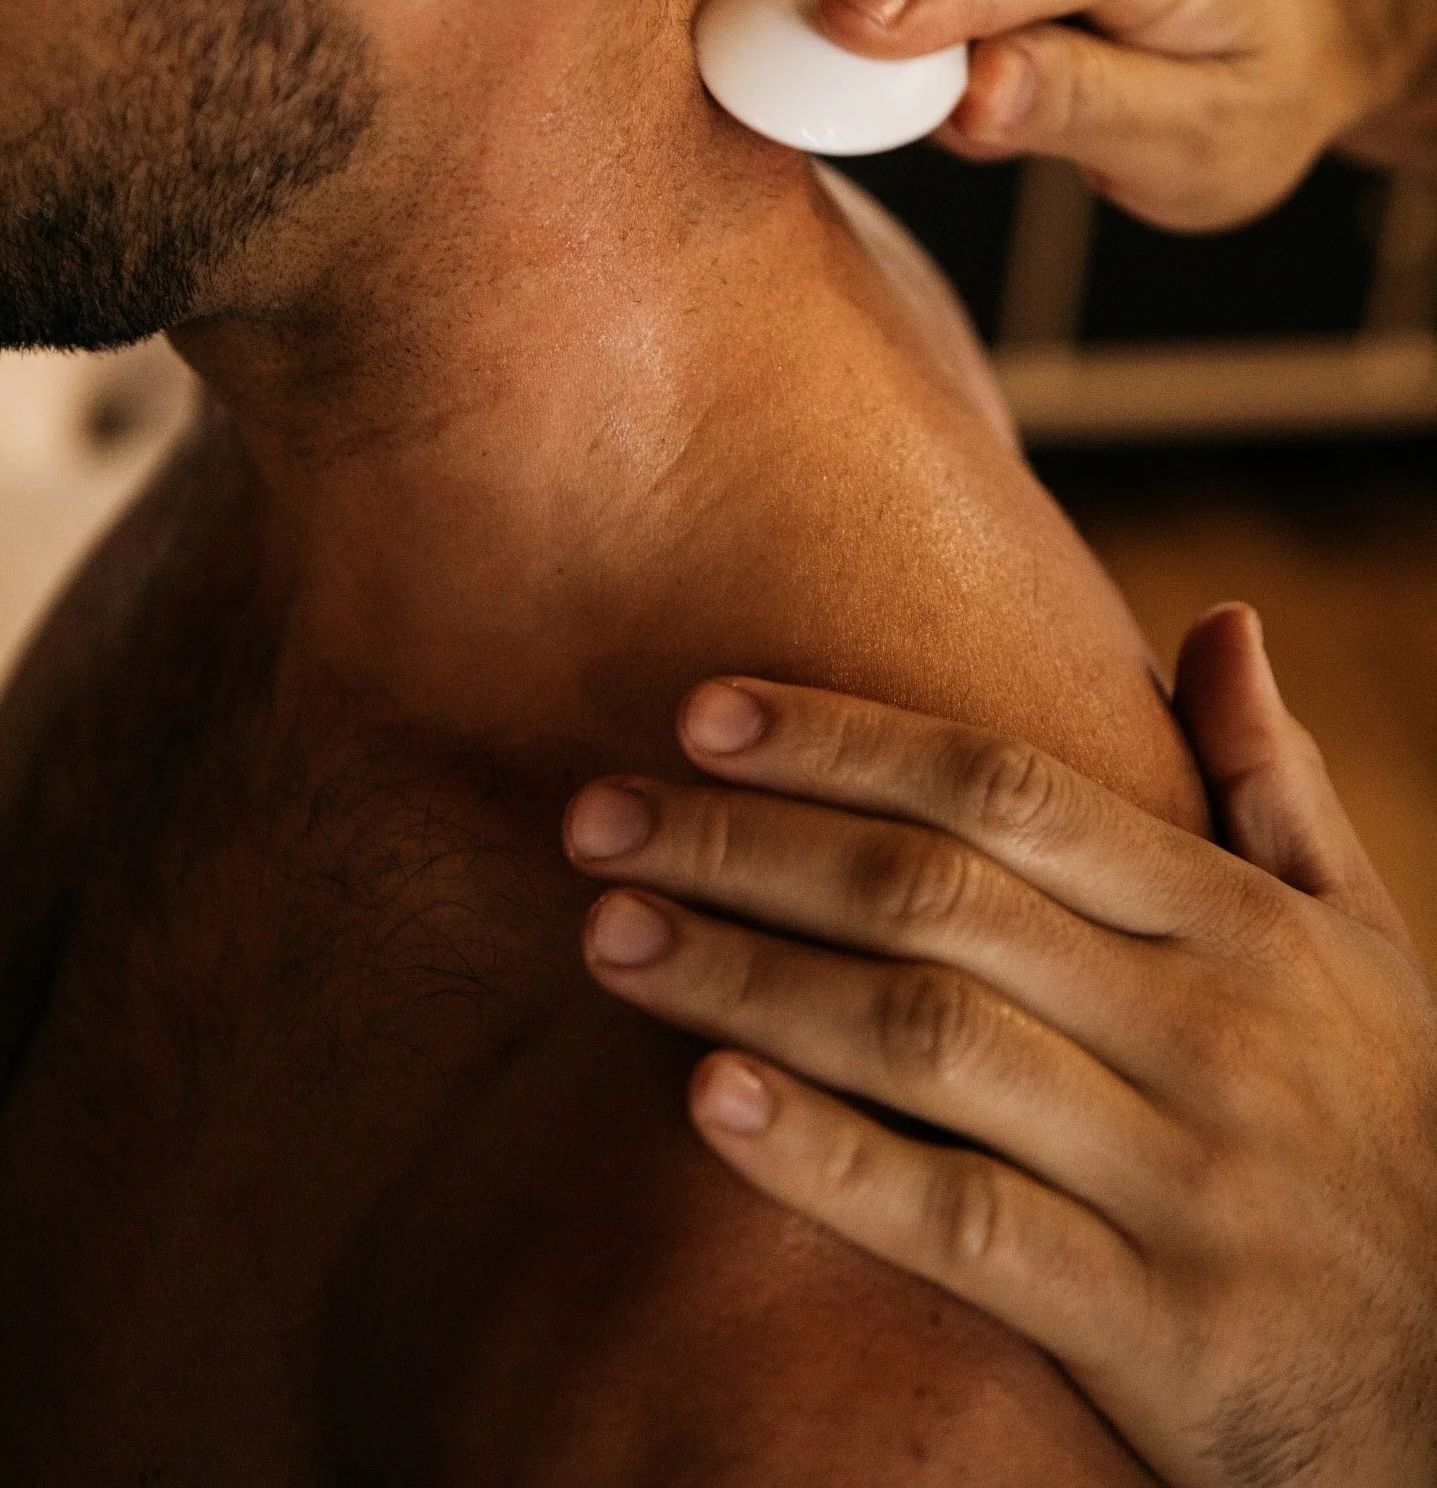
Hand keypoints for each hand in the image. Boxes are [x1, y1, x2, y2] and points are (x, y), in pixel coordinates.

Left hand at [563, 607, 1436, 1487]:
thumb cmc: (1382, 1139)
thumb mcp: (1369, 952)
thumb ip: (1279, 787)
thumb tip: (1220, 621)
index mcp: (1244, 923)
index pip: (1008, 787)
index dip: (842, 739)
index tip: (699, 713)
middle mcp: (1211, 1030)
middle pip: (934, 894)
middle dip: (747, 843)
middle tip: (595, 818)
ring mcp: (1186, 1181)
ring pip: (924, 1039)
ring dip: (746, 976)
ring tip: (608, 934)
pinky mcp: (1159, 1332)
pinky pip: (961, 1225)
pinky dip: (829, 1159)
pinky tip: (705, 1103)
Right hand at [815, 0, 1426, 230]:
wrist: (1277, 29)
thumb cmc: (1239, 93)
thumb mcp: (1191, 141)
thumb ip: (1080, 107)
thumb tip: (971, 91)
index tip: (846, 25)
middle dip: (919, 53)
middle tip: (991, 135)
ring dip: (923, 42)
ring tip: (1022, 91)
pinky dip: (918, 16)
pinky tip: (990, 50)